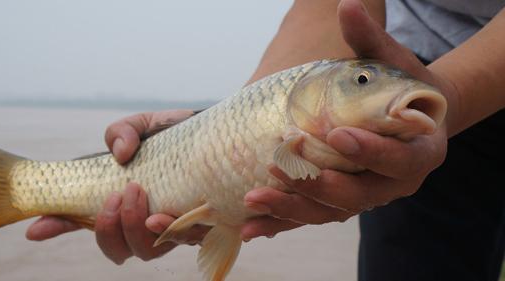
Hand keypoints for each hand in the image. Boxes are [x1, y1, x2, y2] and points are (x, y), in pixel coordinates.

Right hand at [26, 110, 207, 263]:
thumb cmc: (175, 134)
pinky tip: (167, 213)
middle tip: (116, 194)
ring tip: (139, 193)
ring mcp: (170, 227)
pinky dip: (171, 229)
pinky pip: (184, 240)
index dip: (58, 227)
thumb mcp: (141, 125)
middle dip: (107, 228)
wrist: (221, 134)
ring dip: (135, 227)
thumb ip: (121, 132)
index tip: (36, 229)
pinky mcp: (201, 225)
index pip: (83, 221)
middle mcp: (141, 220)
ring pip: (146, 250)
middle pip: (117, 249)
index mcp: (119, 200)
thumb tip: (120, 154)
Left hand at [241, 0, 456, 239]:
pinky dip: (281, 223)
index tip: (337, 136)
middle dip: (317, 185)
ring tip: (253, 199)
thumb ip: (369, 41)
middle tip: (281, 167)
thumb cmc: (401, 88)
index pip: (398, 159)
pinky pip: (310, 218)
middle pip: (358, 197)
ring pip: (328, 213)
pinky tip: (250, 227)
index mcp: (418, 152)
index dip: (370, 152)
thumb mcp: (392, 64)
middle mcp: (393, 184)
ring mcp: (365, 198)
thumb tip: (347, 5)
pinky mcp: (339, 204)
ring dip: (290, 209)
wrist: (406, 120)